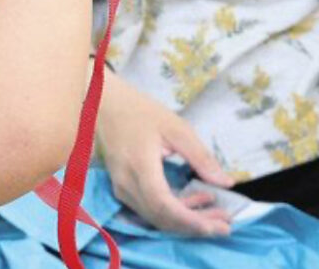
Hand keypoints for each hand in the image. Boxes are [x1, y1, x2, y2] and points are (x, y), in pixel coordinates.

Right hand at [98, 71, 236, 235]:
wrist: (105, 105)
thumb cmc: (141, 112)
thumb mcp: (176, 128)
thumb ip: (201, 157)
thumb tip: (226, 183)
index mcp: (139, 165)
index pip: (164, 205)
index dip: (192, 220)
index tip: (220, 225)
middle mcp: (126, 182)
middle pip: (161, 217)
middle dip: (195, 226)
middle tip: (225, 225)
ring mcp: (121, 187)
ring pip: (155, 217)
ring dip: (186, 221)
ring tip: (215, 212)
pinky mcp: (122, 187)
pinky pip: (148, 209)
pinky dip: (173, 212)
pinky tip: (193, 200)